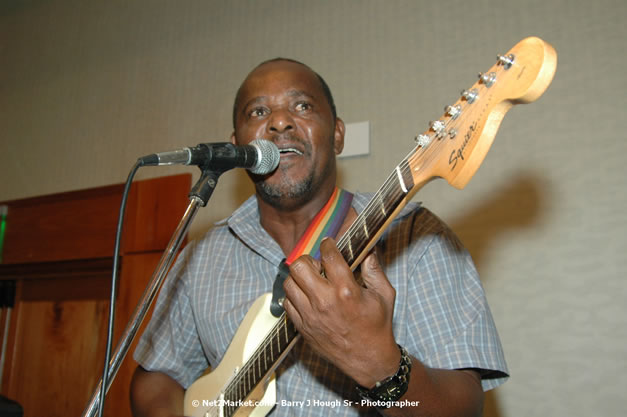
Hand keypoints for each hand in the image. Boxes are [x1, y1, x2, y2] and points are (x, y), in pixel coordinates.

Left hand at [282, 237, 400, 387]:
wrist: (368, 360)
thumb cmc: (378, 327)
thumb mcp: (384, 295)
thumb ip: (375, 270)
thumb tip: (368, 250)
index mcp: (346, 291)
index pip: (328, 257)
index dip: (328, 245)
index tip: (328, 244)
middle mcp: (324, 302)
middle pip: (299, 266)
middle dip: (308, 260)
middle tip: (318, 265)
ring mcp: (310, 316)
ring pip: (289, 283)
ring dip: (299, 278)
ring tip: (311, 281)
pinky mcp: (303, 327)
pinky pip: (288, 303)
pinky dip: (295, 296)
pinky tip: (307, 297)